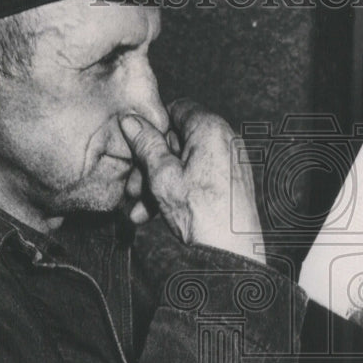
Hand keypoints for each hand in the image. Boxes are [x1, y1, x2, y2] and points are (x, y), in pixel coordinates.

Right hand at [120, 99, 265, 264]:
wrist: (232, 253)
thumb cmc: (200, 212)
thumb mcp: (161, 175)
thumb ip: (145, 144)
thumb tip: (130, 119)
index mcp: (210, 127)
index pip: (177, 109)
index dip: (154, 128)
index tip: (137, 149)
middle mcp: (226, 139)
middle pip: (179, 141)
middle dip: (151, 165)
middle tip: (133, 190)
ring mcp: (231, 162)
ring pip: (185, 163)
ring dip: (158, 184)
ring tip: (139, 211)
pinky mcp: (232, 183)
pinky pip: (199, 178)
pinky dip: (178, 191)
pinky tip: (154, 215)